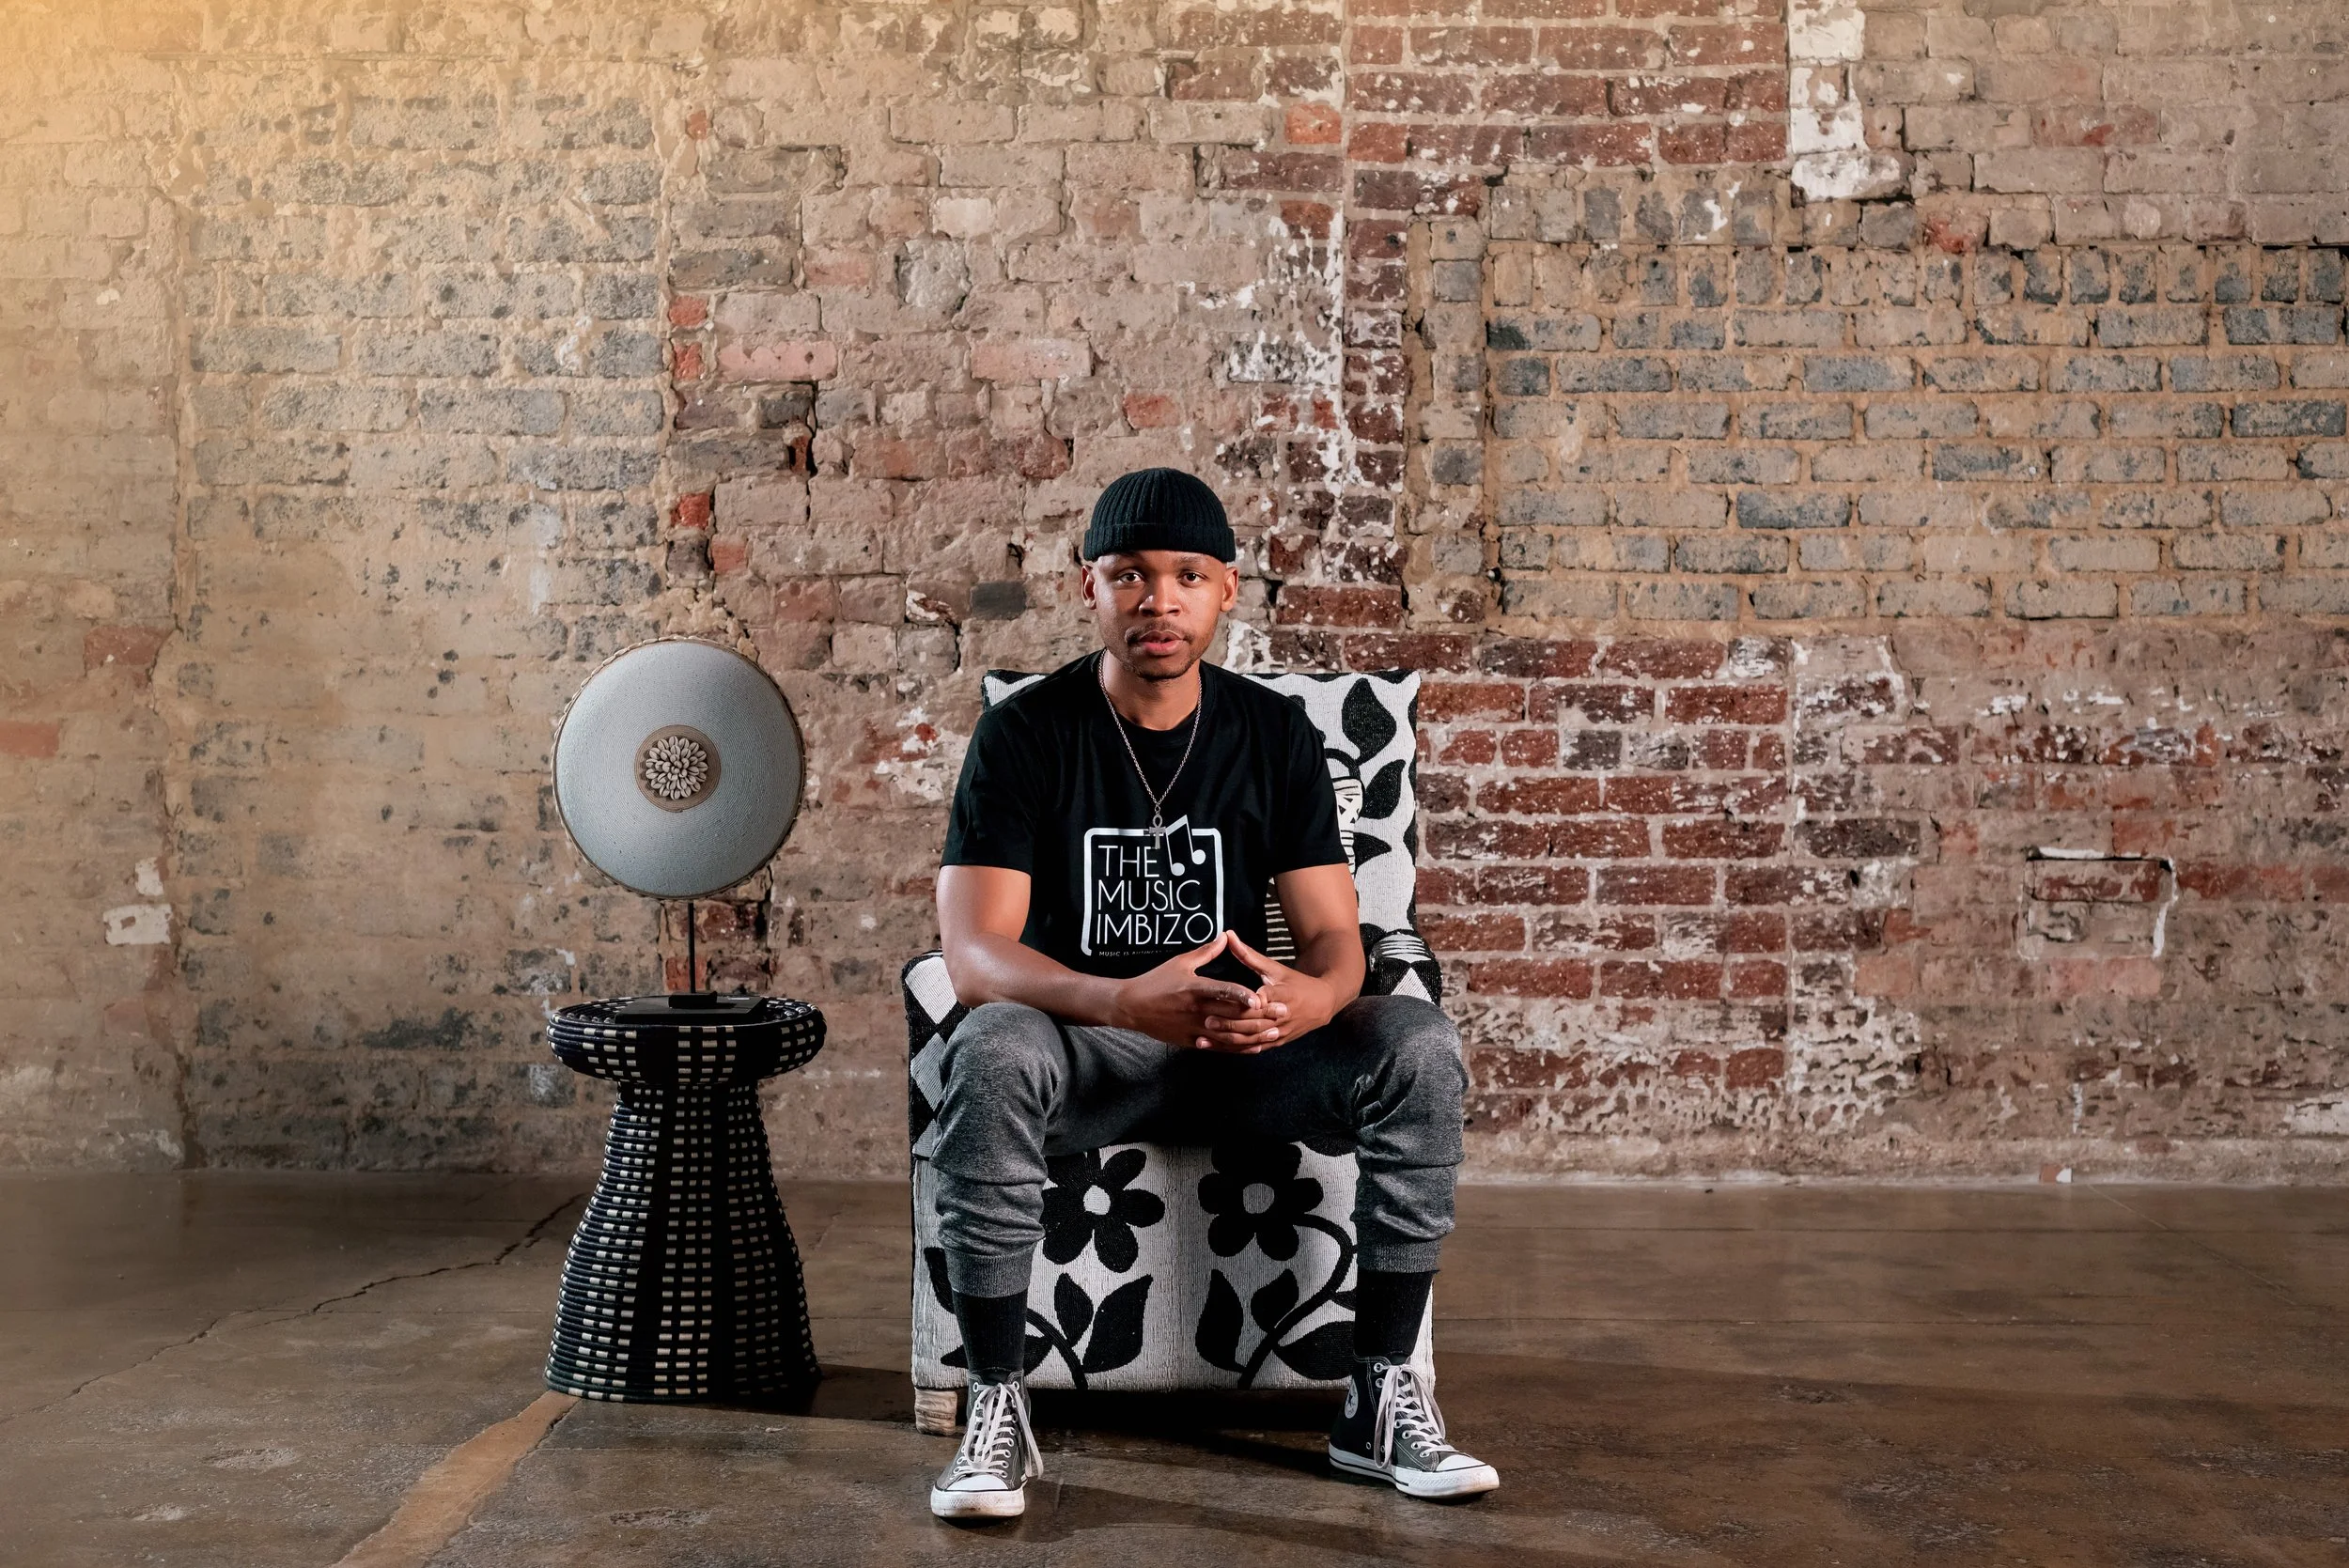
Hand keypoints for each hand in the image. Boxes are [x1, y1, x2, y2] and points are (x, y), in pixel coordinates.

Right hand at [1110, 932, 1269, 1048]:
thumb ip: (1206, 952)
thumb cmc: (1156, 981)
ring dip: (1253, 1035)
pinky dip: (1238, 1048)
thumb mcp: (1180, 963)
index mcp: (1195, 988)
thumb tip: (1225, 937)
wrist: (1132, 1007)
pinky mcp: (1191, 1042)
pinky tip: (1254, 1046)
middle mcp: (1196, 1010)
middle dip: (1260, 1015)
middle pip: (1233, 1016)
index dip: (1243, 995)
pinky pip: (1219, 1047)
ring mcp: (1194, 1029)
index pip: (1223, 991)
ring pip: (1229, 1035)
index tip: (1260, 997)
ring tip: (1274, 1032)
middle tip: (1282, 1012)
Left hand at [1193, 933, 1340, 1053]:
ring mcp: (1279, 1032)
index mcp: (1282, 995)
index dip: (1241, 1003)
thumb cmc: (1295, 982)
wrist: (1322, 1004)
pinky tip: (1216, 1049)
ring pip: (1250, 1040)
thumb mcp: (1274, 968)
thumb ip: (1248, 954)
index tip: (1220, 1000)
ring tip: (1203, 1039)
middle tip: (1205, 1020)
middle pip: (1252, 1023)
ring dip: (1227, 1041)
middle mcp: (1281, 1017)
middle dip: (1229, 1023)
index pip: (1260, 1000)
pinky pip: (1253, 1049)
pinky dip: (1234, 1050)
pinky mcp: (1276, 1043)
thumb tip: (1228, 935)